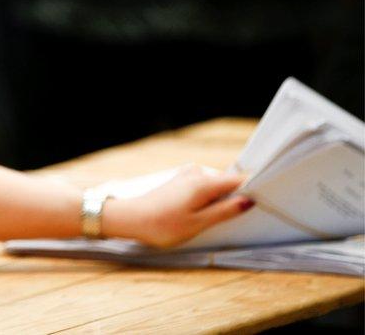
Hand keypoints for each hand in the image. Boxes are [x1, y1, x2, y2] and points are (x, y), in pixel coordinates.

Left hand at [102, 164, 253, 247]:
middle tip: (247, 216)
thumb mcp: (198, 223)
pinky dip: (210, 199)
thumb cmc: (163, 225)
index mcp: (205, 182)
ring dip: (222, 200)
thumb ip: (224, 211)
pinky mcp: (179, 182)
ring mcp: (187, 176)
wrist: (129, 219)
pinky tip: (206, 214)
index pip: (240, 180)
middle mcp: (197, 173)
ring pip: (215, 186)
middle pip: (228, 183)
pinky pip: (204, 188)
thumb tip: (249, 200)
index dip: (255, 188)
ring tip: (224, 219)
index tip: (269, 200)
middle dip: (238, 197)